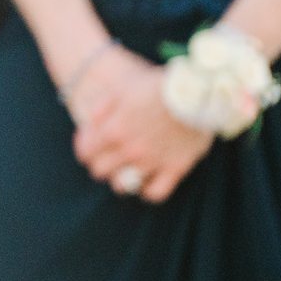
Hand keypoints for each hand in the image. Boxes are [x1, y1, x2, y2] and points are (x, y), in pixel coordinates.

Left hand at [69, 49, 212, 204]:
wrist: (195, 93)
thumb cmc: (156, 87)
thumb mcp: (121, 90)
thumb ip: (101, 109)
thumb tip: (90, 127)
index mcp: (113, 130)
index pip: (85, 154)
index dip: (85, 150)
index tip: (90, 146)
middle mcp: (130, 150)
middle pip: (100, 172)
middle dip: (99, 165)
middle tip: (107, 159)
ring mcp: (153, 162)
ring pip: (124, 186)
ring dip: (121, 180)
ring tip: (125, 171)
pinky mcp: (176, 168)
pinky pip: (156, 193)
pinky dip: (148, 191)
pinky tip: (147, 182)